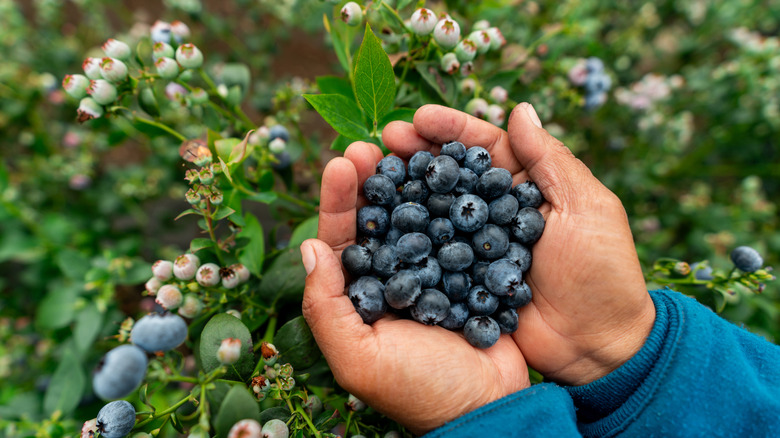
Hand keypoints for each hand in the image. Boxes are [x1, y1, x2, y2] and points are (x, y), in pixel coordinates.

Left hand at [300, 142, 528, 433]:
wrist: (490, 408)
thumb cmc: (420, 390)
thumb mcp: (360, 358)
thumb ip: (325, 307)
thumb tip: (310, 247)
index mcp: (360, 296)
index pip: (342, 240)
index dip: (339, 201)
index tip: (341, 162)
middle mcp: (392, 277)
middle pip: (377, 218)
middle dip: (370, 179)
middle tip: (369, 143)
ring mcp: (432, 270)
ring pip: (416, 215)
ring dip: (409, 180)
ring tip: (407, 145)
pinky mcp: (469, 269)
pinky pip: (458, 227)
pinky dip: (453, 198)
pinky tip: (451, 170)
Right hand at [382, 103, 655, 385]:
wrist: (596, 347)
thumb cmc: (603, 273)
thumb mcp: (586, 208)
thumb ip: (551, 160)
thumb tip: (520, 108)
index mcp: (527, 186)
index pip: (485, 147)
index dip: (452, 130)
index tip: (418, 118)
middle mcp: (496, 211)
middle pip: (451, 173)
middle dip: (418, 153)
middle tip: (384, 140)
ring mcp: (475, 247)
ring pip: (434, 210)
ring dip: (403, 190)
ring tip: (370, 173)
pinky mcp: (462, 281)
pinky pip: (430, 255)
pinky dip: (405, 239)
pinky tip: (379, 224)